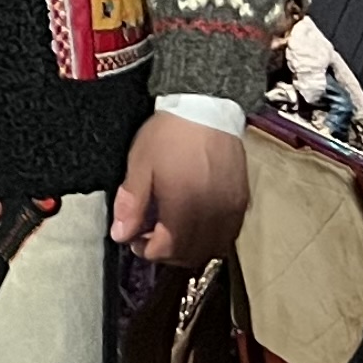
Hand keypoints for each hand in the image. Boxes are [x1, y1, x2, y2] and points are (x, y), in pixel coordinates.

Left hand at [112, 110, 248, 266]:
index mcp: (185, 205)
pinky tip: (193, 224)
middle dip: (167, 253)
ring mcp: (231, 209)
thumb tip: (120, 234)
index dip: (148, 251)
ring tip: (170, 232)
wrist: (206, 108)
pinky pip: (228, 234)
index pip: (169, 248)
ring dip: (189, 249)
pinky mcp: (242, 202)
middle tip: (148, 238)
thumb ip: (131, 204)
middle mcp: (213, 213)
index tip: (133, 242)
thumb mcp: (140, 165)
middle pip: (192, 253)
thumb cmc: (170, 134)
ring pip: (212, 248)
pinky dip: (209, 238)